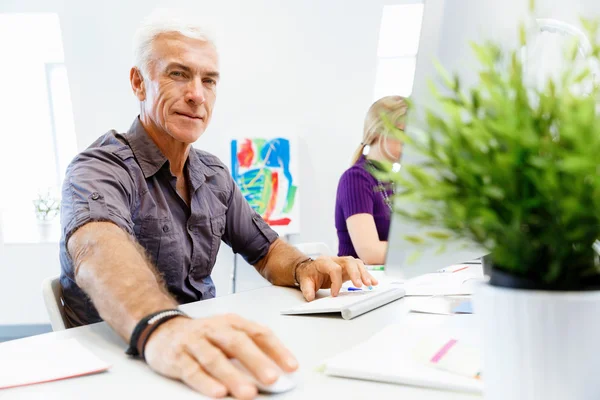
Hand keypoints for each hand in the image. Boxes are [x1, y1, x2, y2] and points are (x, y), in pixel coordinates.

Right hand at [143, 314, 297, 399]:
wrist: (162, 330)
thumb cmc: (203, 336)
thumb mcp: (228, 334)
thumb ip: (250, 349)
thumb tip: (277, 370)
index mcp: (232, 322)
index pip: (258, 333)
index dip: (276, 350)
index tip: (291, 367)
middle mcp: (214, 329)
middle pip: (238, 343)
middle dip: (256, 362)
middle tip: (272, 379)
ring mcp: (195, 342)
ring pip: (215, 358)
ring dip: (233, 376)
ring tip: (247, 392)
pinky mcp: (177, 358)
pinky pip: (192, 371)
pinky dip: (205, 382)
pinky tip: (217, 392)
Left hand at [295, 256, 378, 300]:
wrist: (310, 269)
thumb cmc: (309, 275)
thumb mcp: (305, 282)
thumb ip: (307, 289)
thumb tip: (310, 297)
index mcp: (323, 262)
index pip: (334, 268)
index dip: (336, 282)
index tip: (334, 294)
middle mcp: (335, 260)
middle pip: (349, 262)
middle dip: (356, 274)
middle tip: (360, 285)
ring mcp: (343, 263)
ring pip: (356, 264)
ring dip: (364, 274)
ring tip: (370, 284)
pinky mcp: (348, 268)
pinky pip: (359, 269)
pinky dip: (366, 275)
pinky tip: (373, 282)